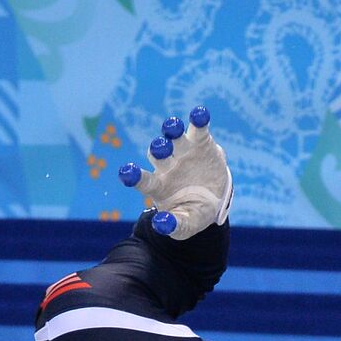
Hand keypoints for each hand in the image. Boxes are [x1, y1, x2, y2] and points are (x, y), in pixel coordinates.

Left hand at [118, 106, 232, 239]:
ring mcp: (183, 152)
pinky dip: (198, 120)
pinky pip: (198, 129)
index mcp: (159, 186)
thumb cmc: (194, 213)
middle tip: (160, 148)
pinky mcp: (200, 143)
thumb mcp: (187, 225)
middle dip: (159, 149)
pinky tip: (200, 114)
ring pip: (173, 137)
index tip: (126, 173)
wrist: (214, 199)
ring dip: (172, 130)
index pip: (143, 180)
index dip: (135, 176)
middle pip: (158, 154)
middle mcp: (167, 165)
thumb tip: (161, 224)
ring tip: (173, 127)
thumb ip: (176, 226)